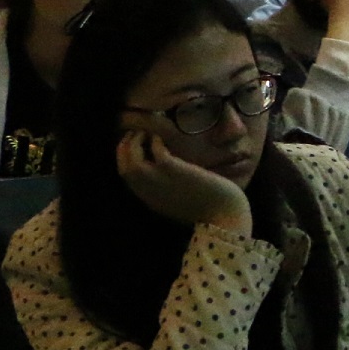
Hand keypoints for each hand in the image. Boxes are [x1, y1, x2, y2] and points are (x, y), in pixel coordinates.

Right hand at [117, 131, 252, 232]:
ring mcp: (159, 180)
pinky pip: (155, 150)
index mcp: (150, 200)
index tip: (131, 148)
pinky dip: (155, 141)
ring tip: (143, 133)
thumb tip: (166, 173)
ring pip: (132, 159)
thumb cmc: (208, 208)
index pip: (126, 178)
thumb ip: (167, 190)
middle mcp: (149, 192)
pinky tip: (160, 138)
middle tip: (134, 134)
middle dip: (124, 148)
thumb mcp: (179, 202)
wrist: (224, 216)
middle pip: (124, 167)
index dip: (125, 160)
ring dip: (134, 142)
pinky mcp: (173, 169)